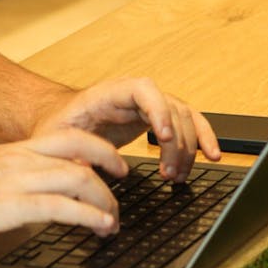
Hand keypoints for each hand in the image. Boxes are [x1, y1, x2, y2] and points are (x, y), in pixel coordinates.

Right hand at [0, 129, 126, 251]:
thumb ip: (6, 185)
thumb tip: (30, 202)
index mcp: (9, 153)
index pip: (65, 138)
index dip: (97, 147)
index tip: (114, 164)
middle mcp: (15, 160)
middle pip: (80, 149)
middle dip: (111, 164)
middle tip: (125, 183)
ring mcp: (11, 182)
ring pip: (78, 178)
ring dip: (105, 200)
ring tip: (113, 221)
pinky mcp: (5, 207)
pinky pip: (60, 206)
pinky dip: (88, 217)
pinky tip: (98, 228)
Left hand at [31, 78, 220, 181]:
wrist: (62, 120)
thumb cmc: (58, 125)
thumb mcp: (55, 138)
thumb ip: (70, 150)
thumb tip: (85, 167)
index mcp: (110, 93)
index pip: (143, 90)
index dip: (158, 111)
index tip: (165, 137)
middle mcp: (135, 95)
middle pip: (169, 108)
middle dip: (175, 144)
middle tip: (167, 174)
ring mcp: (149, 105)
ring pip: (183, 119)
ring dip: (187, 149)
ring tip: (176, 177)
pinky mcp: (158, 118)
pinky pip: (188, 123)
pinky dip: (202, 138)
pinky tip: (212, 155)